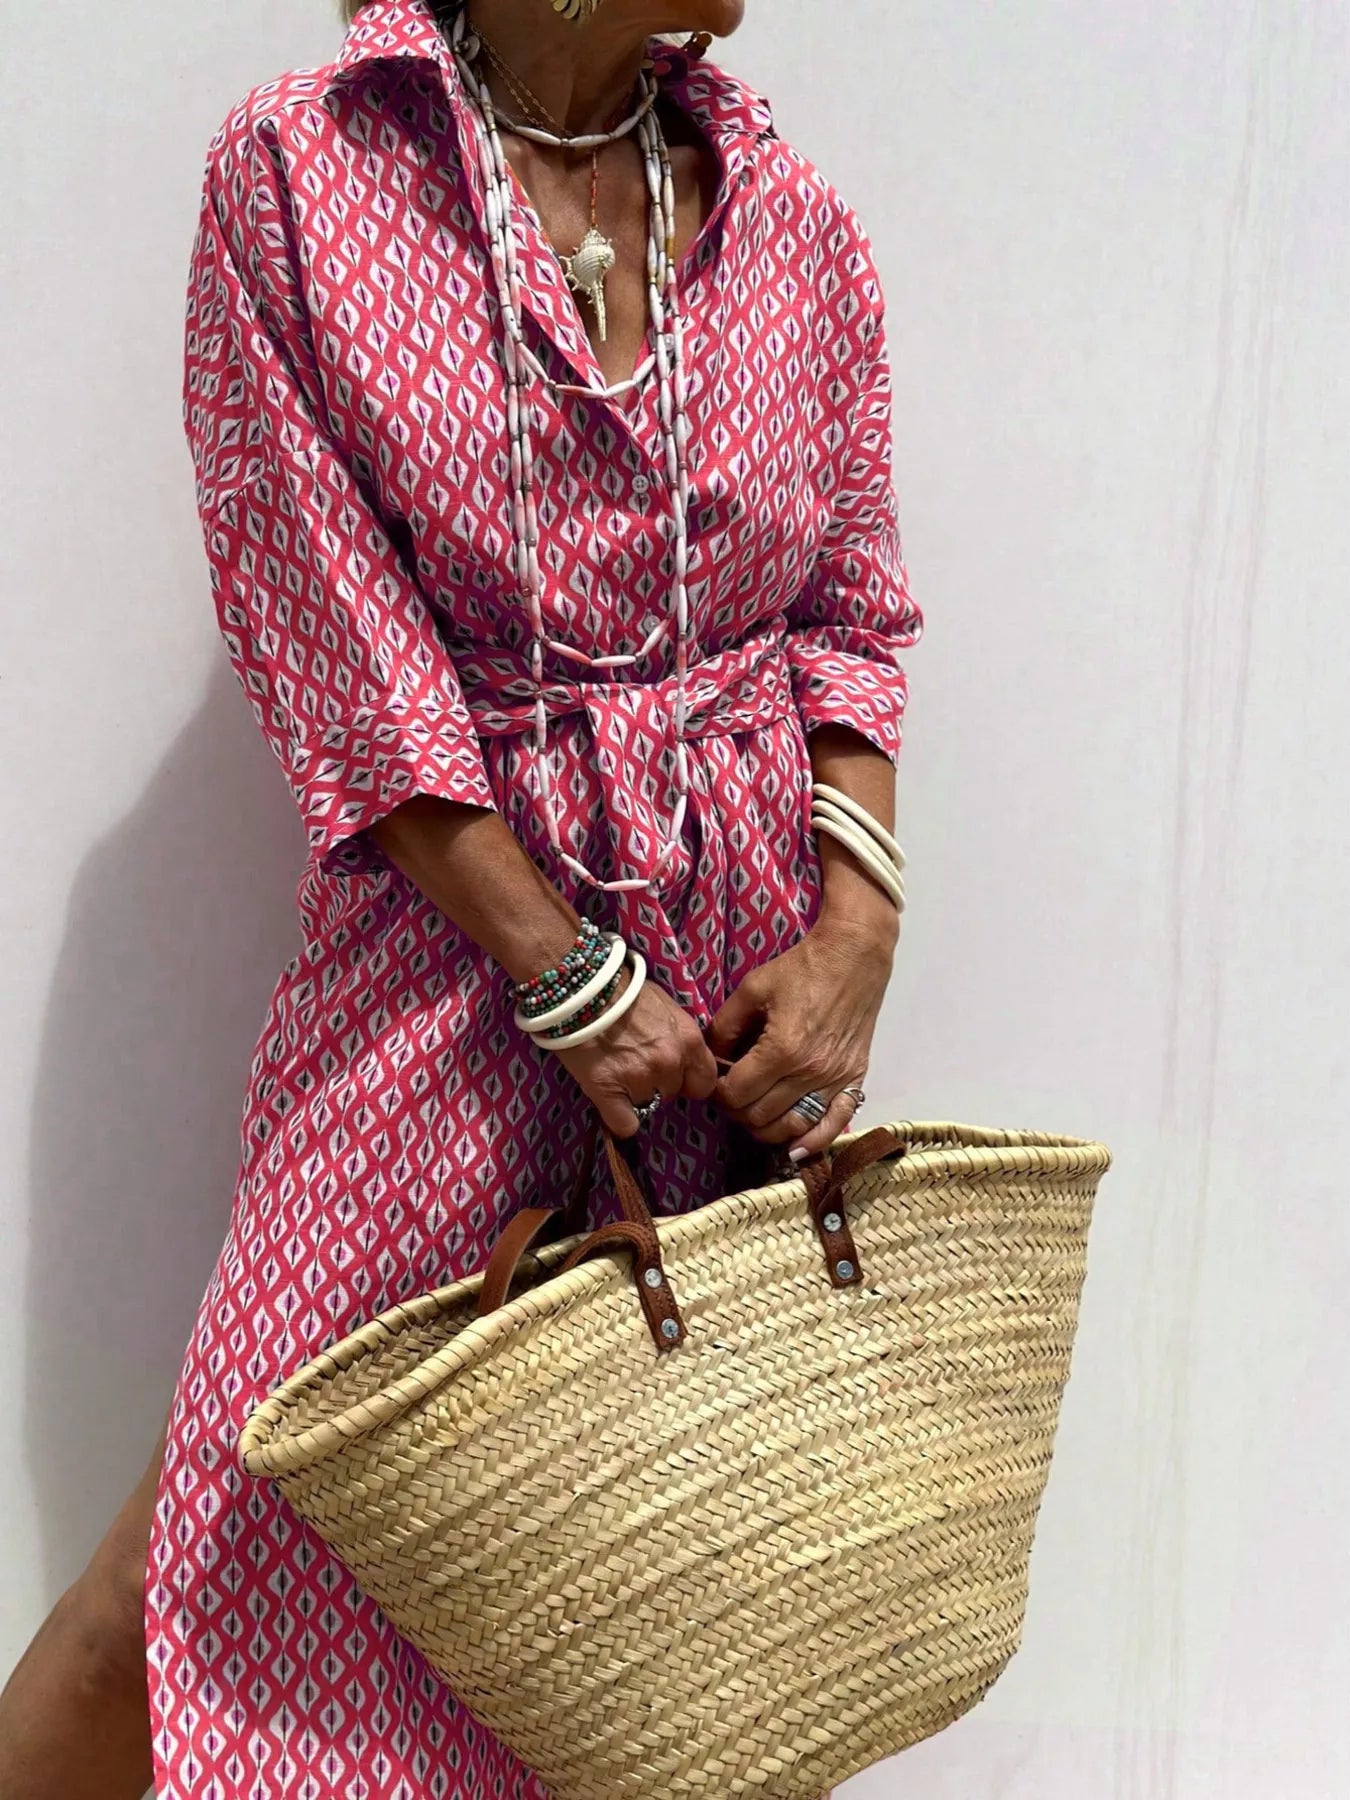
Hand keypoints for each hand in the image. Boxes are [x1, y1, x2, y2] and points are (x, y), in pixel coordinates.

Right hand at [553, 974, 718, 1137]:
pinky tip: (608, 1098)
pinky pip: (624, 1125)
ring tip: (615, 1068)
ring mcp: (640, 1079)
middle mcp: (670, 1063)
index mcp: (690, 1040)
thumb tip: (678, 1057)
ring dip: (635, 1094)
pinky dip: (617, 1117)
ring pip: (648, 1106)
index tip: (673, 1075)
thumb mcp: (666, 1007)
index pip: (705, 1082)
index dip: (688, 1080)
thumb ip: (678, 1037)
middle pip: (674, 1094)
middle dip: (659, 1084)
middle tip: (636, 1065)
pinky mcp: (608, 1092)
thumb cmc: (623, 990)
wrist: (580, 986)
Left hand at [707, 906, 897, 1157]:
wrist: (853, 957)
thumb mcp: (752, 988)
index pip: (736, 1093)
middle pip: (760, 1115)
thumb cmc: (801, 968)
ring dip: (767, 1128)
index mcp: (781, 1048)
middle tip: (734, 1093)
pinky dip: (813, 1142)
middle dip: (738, 1110)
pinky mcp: (854, 1080)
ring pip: (792, 1126)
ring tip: (756, 1111)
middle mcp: (810, 1071)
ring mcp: (835, 1079)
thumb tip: (711, 1056)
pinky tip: (795, 1148)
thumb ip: (725, 1026)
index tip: (716, 1081)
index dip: (718, 1092)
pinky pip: (835, 1125)